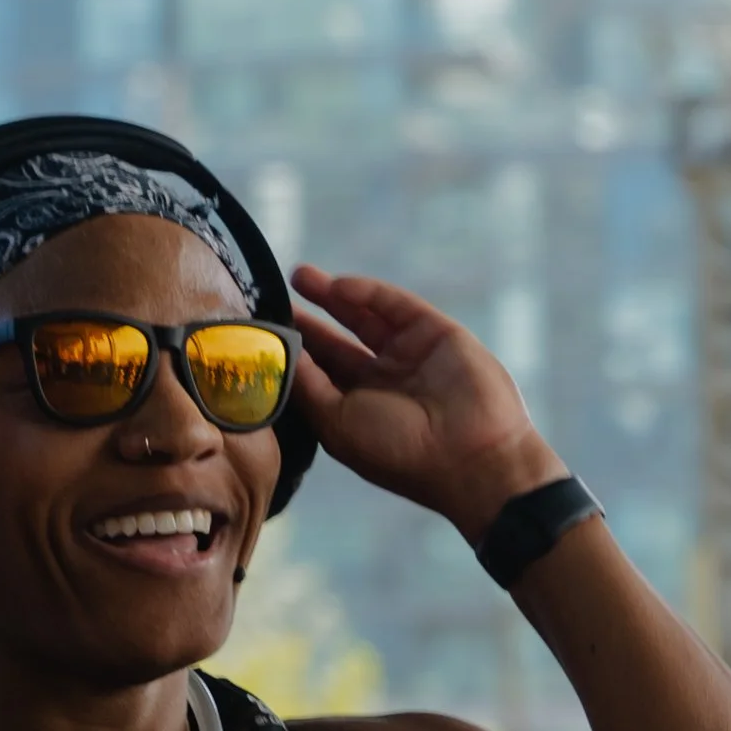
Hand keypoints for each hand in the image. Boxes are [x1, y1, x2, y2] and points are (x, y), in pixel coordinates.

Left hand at [291, 265, 564, 541]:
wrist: (472, 456)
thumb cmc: (397, 451)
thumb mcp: (337, 423)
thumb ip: (307, 386)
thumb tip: (279, 353)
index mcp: (358, 410)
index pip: (318, 373)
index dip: (291, 351)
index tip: (259, 329)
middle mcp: (383, 382)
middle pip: (336, 342)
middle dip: (307, 319)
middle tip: (273, 295)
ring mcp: (410, 356)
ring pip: (363, 317)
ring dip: (332, 295)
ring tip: (299, 275)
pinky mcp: (434, 332)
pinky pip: (394, 305)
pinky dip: (366, 293)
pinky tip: (337, 287)